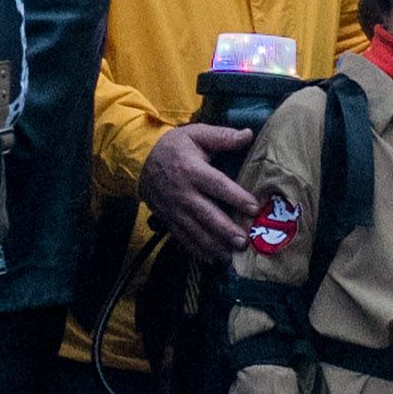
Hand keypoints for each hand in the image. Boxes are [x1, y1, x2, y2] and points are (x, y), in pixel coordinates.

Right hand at [141, 119, 262, 256]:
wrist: (138, 160)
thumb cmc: (173, 146)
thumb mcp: (195, 134)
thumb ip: (222, 136)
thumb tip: (248, 134)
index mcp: (192, 170)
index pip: (217, 185)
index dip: (236, 197)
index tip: (254, 208)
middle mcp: (182, 193)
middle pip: (206, 214)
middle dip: (225, 229)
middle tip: (243, 241)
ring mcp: (173, 208)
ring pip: (194, 230)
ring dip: (212, 244)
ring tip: (230, 256)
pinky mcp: (167, 218)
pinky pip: (182, 237)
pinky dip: (196, 249)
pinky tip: (211, 259)